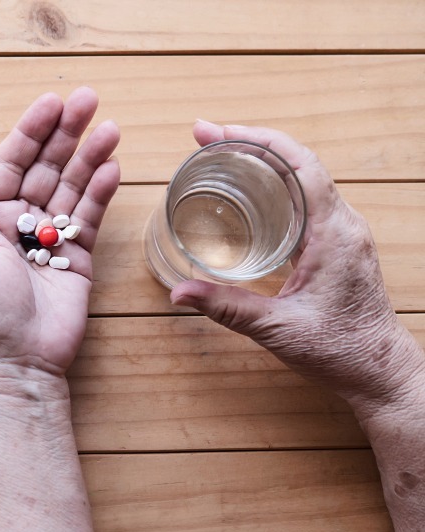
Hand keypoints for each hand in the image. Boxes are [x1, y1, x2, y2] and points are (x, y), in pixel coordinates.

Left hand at [0, 87, 119, 380]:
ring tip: (110, 128)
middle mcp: (16, 223)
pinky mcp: (77, 258)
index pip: (9, 163)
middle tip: (90, 100)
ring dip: (89, 156)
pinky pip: (89, 217)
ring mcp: (48, 239)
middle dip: (65, 134)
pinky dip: (100, 192)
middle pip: (44, 168)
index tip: (51, 102)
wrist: (17, 365)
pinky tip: (112, 166)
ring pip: (71, 188)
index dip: (29, 132)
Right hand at [172, 121, 424, 415]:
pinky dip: (274, 185)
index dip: (257, 140)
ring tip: (220, 154)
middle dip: (249, 143)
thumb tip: (178, 292)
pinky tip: (247, 193)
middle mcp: (344, 224)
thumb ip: (226, 307)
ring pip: (303, 179)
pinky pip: (306, 200)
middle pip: (298, 163)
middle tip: (205, 137)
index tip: (218, 131)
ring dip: (262, 161)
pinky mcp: (339, 246)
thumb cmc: (341, 351)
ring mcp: (344, 234)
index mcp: (334, 233)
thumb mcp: (276, 328)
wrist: (380, 373)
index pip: (300, 165)